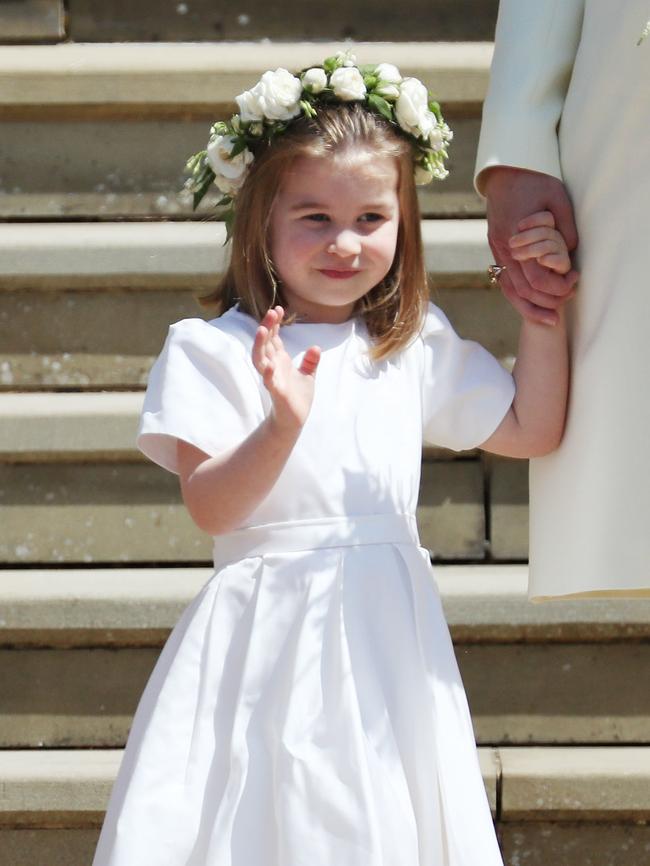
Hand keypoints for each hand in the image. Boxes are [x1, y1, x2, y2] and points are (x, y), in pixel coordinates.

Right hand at [251, 306, 320, 430]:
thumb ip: (310, 362)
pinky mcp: (276, 392)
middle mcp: (273, 366)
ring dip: (260, 345)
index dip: (274, 324)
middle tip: (272, 312)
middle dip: (267, 327)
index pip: (274, 338)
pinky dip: (268, 373)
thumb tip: (315, 347)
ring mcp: (272, 379)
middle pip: (266, 343)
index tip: (278, 308)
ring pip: (260, 359)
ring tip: (263, 330)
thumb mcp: (308, 376)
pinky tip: (269, 366)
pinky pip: (269, 381)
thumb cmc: (298, 397)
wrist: (295, 419)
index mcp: (280, 360)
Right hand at [483, 167, 579, 324]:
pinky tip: (532, 305)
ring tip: (549, 319)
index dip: (556, 287)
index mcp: (517, 239)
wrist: (504, 175)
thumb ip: (565, 226)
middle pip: (523, 291)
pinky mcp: (496, 252)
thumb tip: (570, 252)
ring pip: (511, 292)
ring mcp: (497, 252)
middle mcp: (504, 250)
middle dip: (547, 301)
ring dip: (530, 308)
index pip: (535, 278)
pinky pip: (506, 282)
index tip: (574, 281)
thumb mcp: (557, 198)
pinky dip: (519, 298)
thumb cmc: (533, 183)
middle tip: (569, 298)